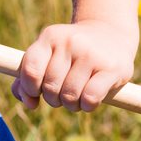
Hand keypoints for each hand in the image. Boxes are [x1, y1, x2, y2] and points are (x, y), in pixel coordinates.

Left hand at [11, 19, 136, 112]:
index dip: (30, 88)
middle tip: (62, 93)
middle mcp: (70, 42)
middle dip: (53, 99)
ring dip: (71, 105)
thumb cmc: (71, 53)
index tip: (37, 92)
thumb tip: (29, 103)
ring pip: (70, 96)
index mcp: (50, 37)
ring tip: (77, 96)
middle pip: (50, 87)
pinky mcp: (111, 68)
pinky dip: (87, 106)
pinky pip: (90, 98)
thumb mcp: (48, 56)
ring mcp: (91, 54)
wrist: (110, 34)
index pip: (31, 70)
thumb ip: (29, 78)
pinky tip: (90, 99)